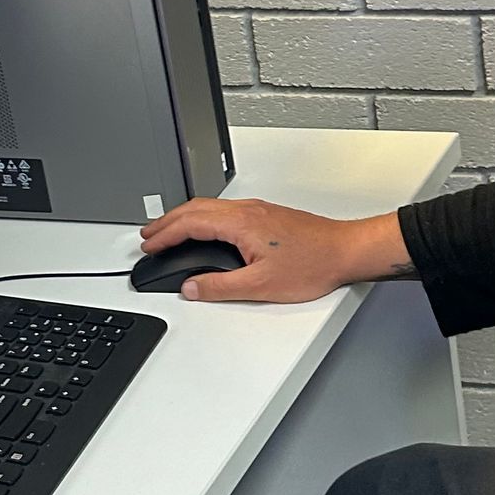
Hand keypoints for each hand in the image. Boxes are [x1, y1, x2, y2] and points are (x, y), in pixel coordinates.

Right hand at [136, 198, 410, 302]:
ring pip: (209, 207)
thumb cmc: (313, 264)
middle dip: (167, 221)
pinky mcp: (266, 215)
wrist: (345, 252)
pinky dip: (202, 218)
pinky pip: (223, 210)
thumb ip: (220, 287)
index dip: (164, 234)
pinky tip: (203, 230)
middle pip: (195, 208)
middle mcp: (247, 210)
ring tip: (168, 232)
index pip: (190, 222)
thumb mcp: (261, 285)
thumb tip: (192, 287)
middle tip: (148, 235)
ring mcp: (257, 210)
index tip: (149, 244)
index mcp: (241, 223)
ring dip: (184, 218)